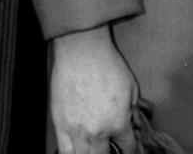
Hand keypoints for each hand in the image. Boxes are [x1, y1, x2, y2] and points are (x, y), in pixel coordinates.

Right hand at [51, 27, 137, 153]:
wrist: (82, 50)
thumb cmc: (107, 63)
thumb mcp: (131, 87)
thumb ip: (132, 110)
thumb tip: (131, 120)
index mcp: (119, 123)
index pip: (129, 149)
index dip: (132, 151)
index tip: (130, 149)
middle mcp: (98, 132)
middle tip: (110, 146)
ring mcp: (77, 130)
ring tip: (94, 148)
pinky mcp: (60, 124)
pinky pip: (64, 151)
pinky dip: (72, 153)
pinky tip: (77, 149)